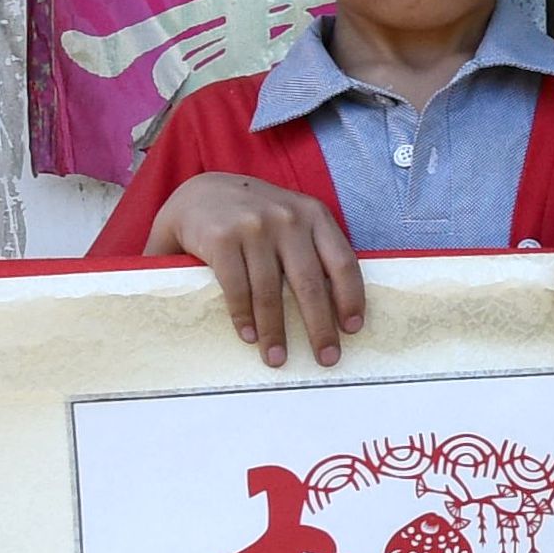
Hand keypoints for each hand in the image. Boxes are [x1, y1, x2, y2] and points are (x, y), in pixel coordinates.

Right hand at [157, 171, 366, 368]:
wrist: (200, 193)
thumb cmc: (254, 217)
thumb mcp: (291, 219)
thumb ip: (312, 248)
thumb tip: (337, 305)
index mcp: (314, 215)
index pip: (342, 262)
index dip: (351, 298)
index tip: (353, 329)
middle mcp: (288, 218)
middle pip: (309, 283)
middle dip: (319, 327)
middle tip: (327, 359)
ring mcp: (254, 227)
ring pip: (270, 292)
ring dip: (275, 332)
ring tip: (277, 359)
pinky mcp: (222, 238)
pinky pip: (237, 288)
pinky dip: (244, 317)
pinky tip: (249, 336)